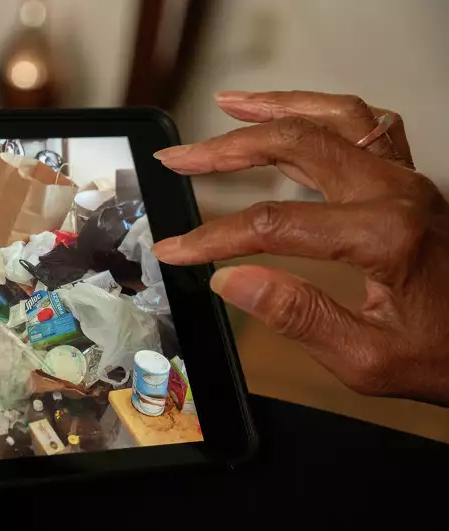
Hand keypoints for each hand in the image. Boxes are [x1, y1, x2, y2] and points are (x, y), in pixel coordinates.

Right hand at [151, 90, 448, 406]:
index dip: (213, 237)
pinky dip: (321, 111)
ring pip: (335, 118)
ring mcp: (407, 180)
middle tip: (179, 158)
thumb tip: (231, 279)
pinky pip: (366, 125)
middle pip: (298, 145)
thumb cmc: (443, 357)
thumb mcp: (368, 360)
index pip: (273, 225)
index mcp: (384, 237)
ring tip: (229, 106)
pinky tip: (294, 116)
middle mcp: (397, 194)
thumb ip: (298, 317)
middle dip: (227, 150)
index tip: (173, 250)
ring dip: (276, 110)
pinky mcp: (410, 182)